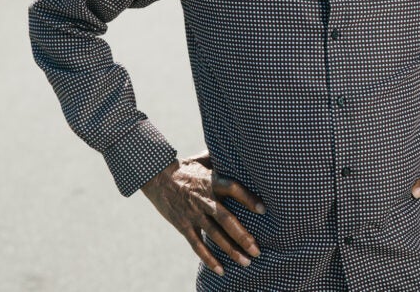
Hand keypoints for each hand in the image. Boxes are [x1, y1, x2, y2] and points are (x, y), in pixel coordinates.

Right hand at [141, 153, 264, 275]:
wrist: (156, 177)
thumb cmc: (184, 167)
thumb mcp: (202, 160)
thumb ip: (220, 159)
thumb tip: (238, 150)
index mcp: (211, 181)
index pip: (234, 189)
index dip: (248, 198)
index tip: (263, 209)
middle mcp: (204, 199)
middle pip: (226, 219)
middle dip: (243, 236)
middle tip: (257, 250)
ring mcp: (193, 213)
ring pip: (214, 235)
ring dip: (231, 250)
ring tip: (246, 262)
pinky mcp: (183, 225)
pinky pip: (197, 244)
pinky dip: (208, 258)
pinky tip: (221, 270)